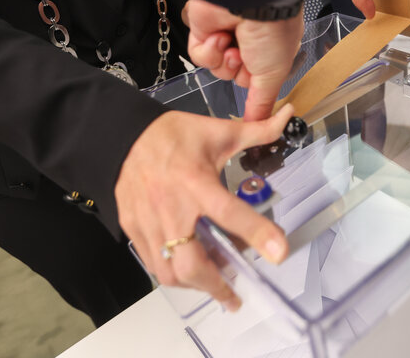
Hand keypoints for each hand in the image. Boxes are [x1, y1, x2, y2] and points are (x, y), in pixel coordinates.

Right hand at [115, 105, 293, 309]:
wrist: (121, 135)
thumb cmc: (171, 135)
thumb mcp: (217, 131)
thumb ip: (256, 131)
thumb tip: (287, 115)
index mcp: (195, 181)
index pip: (229, 212)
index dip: (256, 233)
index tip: (279, 252)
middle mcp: (171, 207)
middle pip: (192, 262)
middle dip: (217, 285)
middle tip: (236, 295)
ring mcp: (148, 222)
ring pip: (170, 271)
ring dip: (195, 284)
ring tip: (214, 283)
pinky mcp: (133, 229)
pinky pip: (152, 264)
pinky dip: (173, 274)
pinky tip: (188, 270)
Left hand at [183, 0, 303, 120]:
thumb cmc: (273, 28)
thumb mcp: (273, 74)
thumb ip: (263, 102)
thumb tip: (259, 124)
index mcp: (272, 49)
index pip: (258, 79)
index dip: (256, 85)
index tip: (257, 91)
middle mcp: (250, 41)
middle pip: (236, 77)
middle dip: (241, 72)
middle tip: (249, 58)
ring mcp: (227, 34)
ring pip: (217, 69)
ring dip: (225, 62)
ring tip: (234, 45)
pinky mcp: (206, 29)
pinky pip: (200, 56)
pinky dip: (209, 51)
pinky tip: (221, 37)